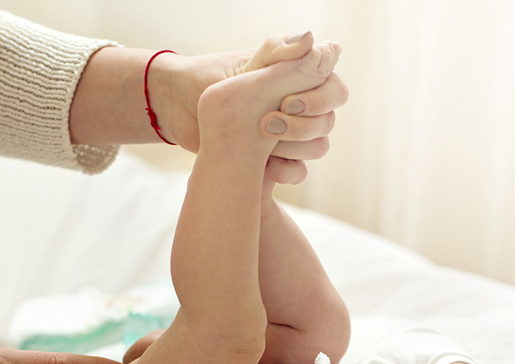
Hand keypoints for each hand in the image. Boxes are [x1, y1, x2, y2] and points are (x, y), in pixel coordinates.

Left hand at [155, 35, 347, 183]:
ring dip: (294, 147)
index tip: (288, 101)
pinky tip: (266, 166)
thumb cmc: (211, 80)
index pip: (335, 89)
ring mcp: (290, 134)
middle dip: (302, 126)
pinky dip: (287, 171)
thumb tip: (313, 40)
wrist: (179, 110)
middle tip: (267, 124)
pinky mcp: (276, 158)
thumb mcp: (246, 66)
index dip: (320, 98)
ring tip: (262, 142)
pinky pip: (298, 171)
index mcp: (300, 79)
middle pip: (328, 121)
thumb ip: (280, 54)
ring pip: (317, 147)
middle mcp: (301, 106)